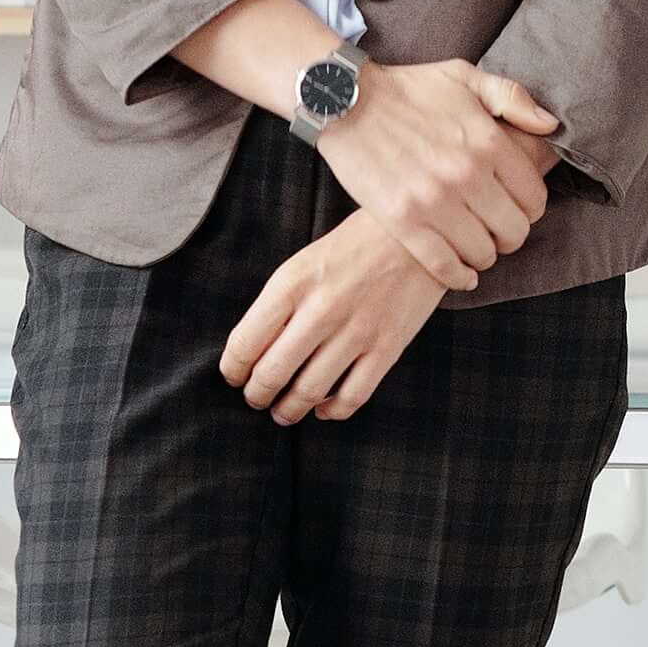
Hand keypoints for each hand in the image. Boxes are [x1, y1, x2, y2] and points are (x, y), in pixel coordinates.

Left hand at [219, 216, 447, 424]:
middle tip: (255, 398)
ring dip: (289, 410)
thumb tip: (253, 351)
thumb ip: (277, 305)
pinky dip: (333, 411)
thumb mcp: (302, 264)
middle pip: (272, 373)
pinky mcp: (387, 348)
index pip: (245, 342)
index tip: (233, 376)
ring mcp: (357, 331)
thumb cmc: (351, 249)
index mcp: (292, 284)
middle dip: (256, 395)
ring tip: (283, 412)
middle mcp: (321, 310)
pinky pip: (353, 396)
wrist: (415, 235)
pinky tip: (323, 409)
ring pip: (309, 391)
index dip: (232, 369)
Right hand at [318, 58, 565, 289]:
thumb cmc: (407, 89)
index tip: (517, 209)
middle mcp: (467, 175)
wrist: (344, 101)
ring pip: (482, 253)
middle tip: (497, 231)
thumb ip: (512, 97)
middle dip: (510, 236)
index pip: (534, 198)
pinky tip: (462, 273)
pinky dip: (458, 276)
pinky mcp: (403, 221)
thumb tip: (551, 126)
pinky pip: (444, 265)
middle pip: (513, 231)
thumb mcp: (464, 77)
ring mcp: (435, 201)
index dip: (530, 209)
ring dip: (484, 255)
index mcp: (488, 142)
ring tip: (475, 246)